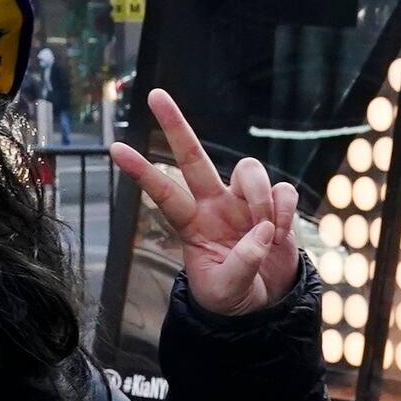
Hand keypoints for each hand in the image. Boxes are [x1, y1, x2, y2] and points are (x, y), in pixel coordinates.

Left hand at [109, 89, 299, 316]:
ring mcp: (244, 201)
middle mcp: (214, 204)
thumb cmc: (233, 297)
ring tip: (267, 233)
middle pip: (193, 156)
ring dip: (261, 200)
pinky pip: (282, 190)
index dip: (141, 171)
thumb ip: (239, 266)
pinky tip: (282, 235)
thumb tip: (261, 233)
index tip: (114, 148)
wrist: (265, 305)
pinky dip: (285, 212)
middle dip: (175, 125)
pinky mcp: (275, 205)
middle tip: (155, 95)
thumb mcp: (225, 292)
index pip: (163, 193)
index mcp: (192, 225)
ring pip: (249, 170)